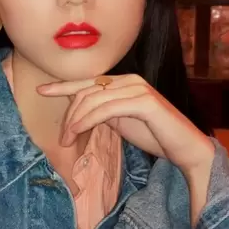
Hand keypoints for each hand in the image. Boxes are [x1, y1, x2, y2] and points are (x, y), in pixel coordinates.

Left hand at [37, 73, 213, 178]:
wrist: (186, 148)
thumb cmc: (155, 135)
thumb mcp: (121, 121)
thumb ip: (103, 112)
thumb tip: (79, 111)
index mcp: (124, 82)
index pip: (88, 81)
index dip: (63, 86)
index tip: (42, 90)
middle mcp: (130, 80)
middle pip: (87, 91)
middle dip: (70, 114)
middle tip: (63, 138)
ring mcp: (138, 89)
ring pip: (94, 100)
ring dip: (76, 121)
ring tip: (67, 140)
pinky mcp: (144, 102)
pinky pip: (107, 109)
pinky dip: (89, 120)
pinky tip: (79, 131)